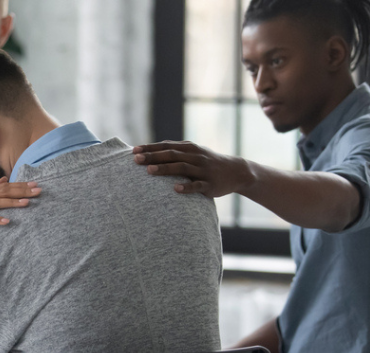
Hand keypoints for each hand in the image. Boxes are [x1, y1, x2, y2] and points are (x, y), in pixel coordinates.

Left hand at [132, 141, 253, 197]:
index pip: (166, 146)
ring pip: (182, 168)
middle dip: (153, 157)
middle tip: (136, 160)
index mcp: (189, 148)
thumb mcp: (193, 153)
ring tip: (149, 171)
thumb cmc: (207, 162)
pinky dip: (186, 187)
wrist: (236, 171)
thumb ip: (175, 151)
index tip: (133, 151)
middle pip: (172, 155)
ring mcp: (203, 170)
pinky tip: (175, 189)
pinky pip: (197, 186)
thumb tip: (150, 150)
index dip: (150, 148)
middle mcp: (195, 157)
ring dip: (165, 169)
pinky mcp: (210, 184)